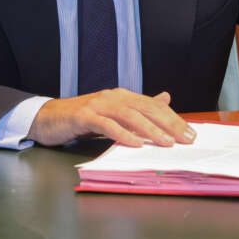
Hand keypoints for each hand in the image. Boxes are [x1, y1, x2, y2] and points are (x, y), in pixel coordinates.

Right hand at [28, 89, 196, 146]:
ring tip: (166, 142)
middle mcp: (112, 96)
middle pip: (146, 109)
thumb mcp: (113, 112)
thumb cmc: (82, 118)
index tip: (190, 133)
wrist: (48, 118)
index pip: (153, 106)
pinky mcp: (83, 115)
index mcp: (122, 96)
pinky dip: (122, 133)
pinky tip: (135, 143)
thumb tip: (165, 99)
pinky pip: (106, 124)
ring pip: (129, 115)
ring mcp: (97, 104)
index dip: (173, 119)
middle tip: (186, 138)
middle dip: (168, 124)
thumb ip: (138, 108)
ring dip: (150, 129)